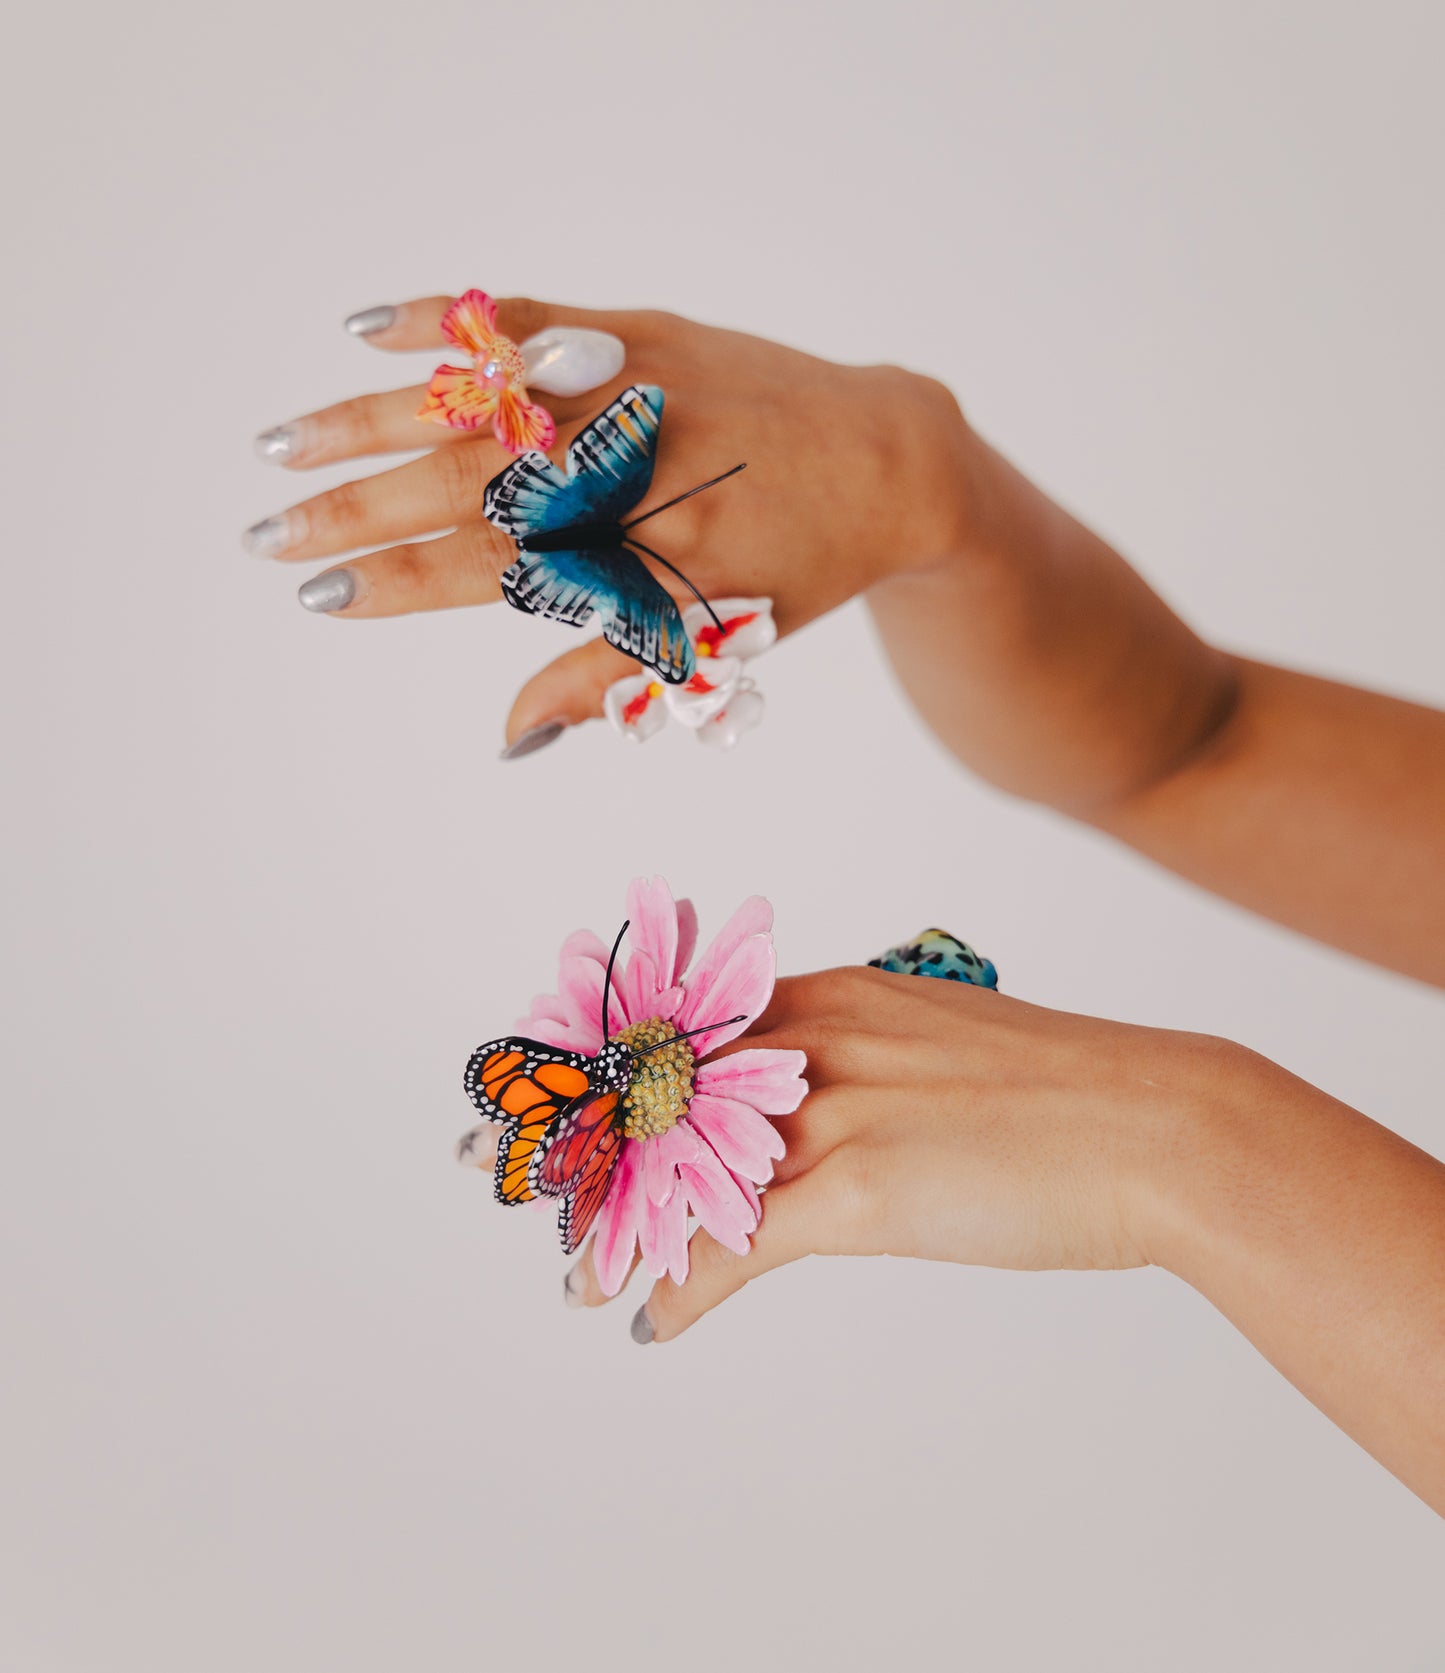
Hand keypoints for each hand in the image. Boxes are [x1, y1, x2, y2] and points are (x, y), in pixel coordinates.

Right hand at [249, 295, 972, 746]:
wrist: (892, 462)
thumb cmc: (804, 570)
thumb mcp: (716, 642)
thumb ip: (604, 679)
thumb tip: (509, 743)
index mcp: (642, 552)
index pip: (491, 571)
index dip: (397, 583)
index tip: (316, 594)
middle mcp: (626, 465)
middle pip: (462, 487)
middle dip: (354, 511)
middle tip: (266, 533)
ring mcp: (628, 387)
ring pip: (476, 402)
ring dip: (368, 420)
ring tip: (283, 444)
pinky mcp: (642, 331)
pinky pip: (531, 319)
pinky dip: (451, 322)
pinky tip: (370, 329)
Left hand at [565, 966, 1226, 1335]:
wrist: (1161, 1122)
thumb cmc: (1072, 1091)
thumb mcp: (949, 1049)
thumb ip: (870, 1065)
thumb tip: (822, 1111)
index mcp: (840, 994)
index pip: (686, 1017)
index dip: (605, 1053)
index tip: (544, 1077)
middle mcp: (820, 1035)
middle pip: (659, 1081)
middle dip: (569, 1126)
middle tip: (481, 1156)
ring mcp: (837, 1106)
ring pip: (683, 1165)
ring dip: (616, 1224)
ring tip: (573, 1268)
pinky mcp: (862, 1184)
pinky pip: (740, 1241)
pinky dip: (686, 1284)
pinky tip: (652, 1321)